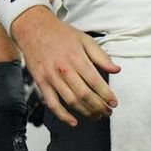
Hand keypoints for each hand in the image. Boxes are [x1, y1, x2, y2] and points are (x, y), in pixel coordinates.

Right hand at [11, 7, 118, 126]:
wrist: (34, 28)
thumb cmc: (60, 33)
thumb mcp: (84, 39)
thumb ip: (101, 56)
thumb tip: (117, 70)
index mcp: (77, 57)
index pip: (95, 82)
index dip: (106, 95)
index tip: (114, 103)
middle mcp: (64, 69)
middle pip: (85, 95)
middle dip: (99, 107)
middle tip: (107, 112)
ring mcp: (51, 77)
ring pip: (71, 101)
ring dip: (86, 112)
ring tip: (96, 116)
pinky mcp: (41, 82)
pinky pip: (52, 103)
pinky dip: (62, 116)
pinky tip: (73, 122)